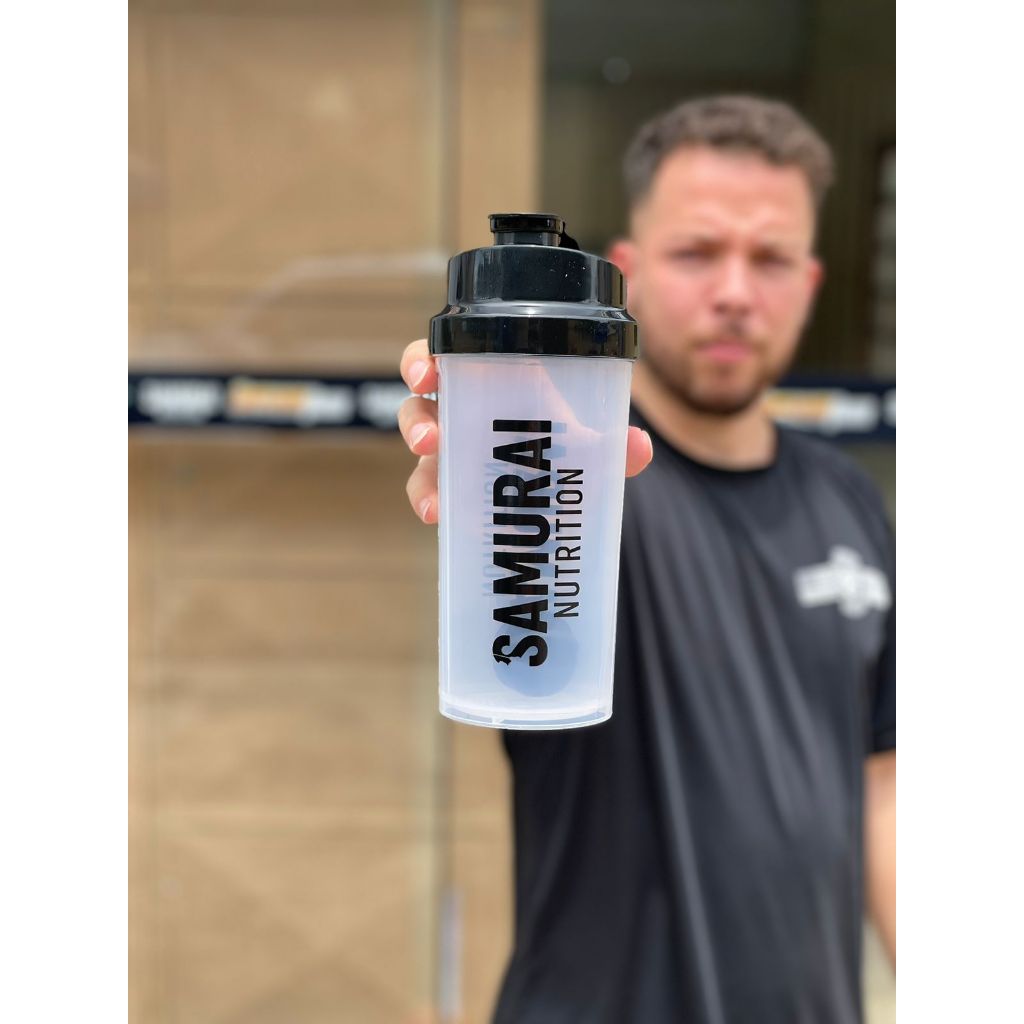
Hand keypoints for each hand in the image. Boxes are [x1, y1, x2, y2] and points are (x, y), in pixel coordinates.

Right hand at [398, 338, 653, 522]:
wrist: (571, 479)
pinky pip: (433, 496)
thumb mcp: (591, 436)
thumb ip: (612, 443)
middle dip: (416, 422)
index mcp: (485, 382)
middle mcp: (461, 414)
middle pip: (419, 408)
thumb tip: (637, 446)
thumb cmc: (569, 438)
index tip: (425, 373)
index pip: (442, 359)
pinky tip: (439, 519)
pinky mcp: (454, 490)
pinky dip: (432, 505)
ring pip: (424, 460)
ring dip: (421, 477)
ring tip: (433, 502)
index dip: (422, 361)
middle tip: (429, 440)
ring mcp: (454, 456)